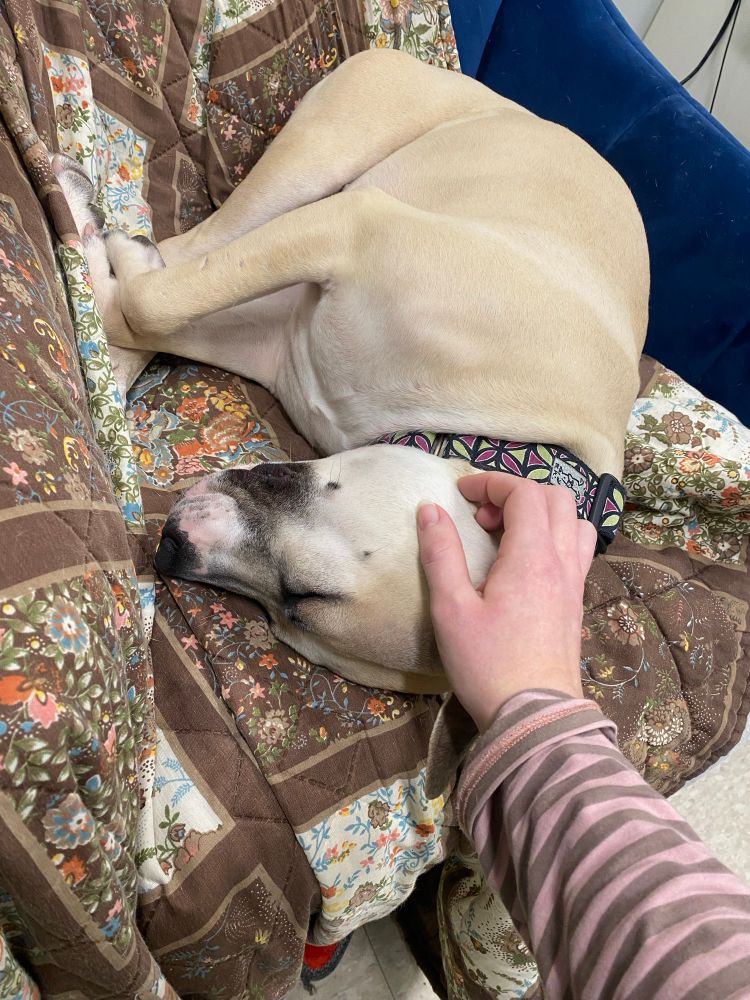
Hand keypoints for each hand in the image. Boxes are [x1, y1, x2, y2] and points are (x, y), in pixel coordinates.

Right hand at [417, 473, 596, 730]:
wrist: (536, 716)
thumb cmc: (488, 664)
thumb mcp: (451, 609)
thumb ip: (440, 554)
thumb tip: (430, 510)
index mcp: (532, 556)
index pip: (524, 493)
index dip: (492, 483)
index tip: (462, 494)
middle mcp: (562, 561)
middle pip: (556, 498)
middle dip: (516, 493)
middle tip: (482, 518)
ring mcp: (575, 583)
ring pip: (574, 522)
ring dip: (542, 513)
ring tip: (508, 535)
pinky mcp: (577, 603)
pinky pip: (577, 550)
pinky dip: (554, 537)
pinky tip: (526, 564)